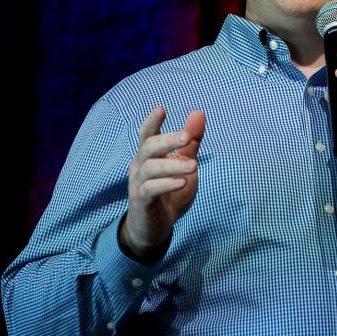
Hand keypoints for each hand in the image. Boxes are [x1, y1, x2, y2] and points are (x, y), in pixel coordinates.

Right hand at [120, 107, 205, 260]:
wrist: (156, 227)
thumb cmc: (170, 192)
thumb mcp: (184, 163)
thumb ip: (190, 141)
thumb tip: (198, 112)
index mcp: (148, 155)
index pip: (146, 133)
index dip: (152, 121)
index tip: (162, 109)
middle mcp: (140, 166)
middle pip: (148, 147)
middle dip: (168, 140)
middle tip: (188, 137)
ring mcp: (138, 184)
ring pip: (150, 168)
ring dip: (173, 165)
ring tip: (194, 166)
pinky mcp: (141, 202)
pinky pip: (150, 190)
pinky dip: (166, 184)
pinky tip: (182, 182)